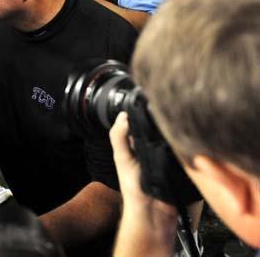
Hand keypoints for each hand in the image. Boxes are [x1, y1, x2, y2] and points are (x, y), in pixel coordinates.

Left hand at [110, 112, 178, 255]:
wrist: (153, 213)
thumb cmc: (135, 189)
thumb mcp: (123, 159)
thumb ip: (119, 137)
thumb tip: (123, 115)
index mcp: (139, 144)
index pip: (146, 122)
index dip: (150, 111)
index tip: (157, 98)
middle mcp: (156, 148)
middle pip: (164, 128)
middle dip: (167, 121)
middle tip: (173, 112)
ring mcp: (171, 156)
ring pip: (177, 138)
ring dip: (180, 134)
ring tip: (183, 126)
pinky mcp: (184, 166)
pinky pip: (189, 153)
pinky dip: (190, 149)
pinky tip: (192, 143)